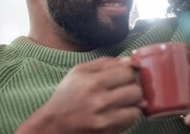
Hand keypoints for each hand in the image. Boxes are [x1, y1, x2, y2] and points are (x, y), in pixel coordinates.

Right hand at [15, 58, 142, 133]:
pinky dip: (128, 115)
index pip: (128, 73)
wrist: (53, 124)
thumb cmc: (67, 95)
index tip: (124, 76)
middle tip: (124, 90)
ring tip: (121, 102)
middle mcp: (99, 101)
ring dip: (132, 103)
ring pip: (136, 107)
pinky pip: (131, 120)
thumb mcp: (80, 71)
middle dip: (133, 88)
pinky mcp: (107, 131)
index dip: (129, 73)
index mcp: (92, 81)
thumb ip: (106, 63)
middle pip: (136, 90)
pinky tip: (118, 112)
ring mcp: (104, 118)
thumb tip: (132, 61)